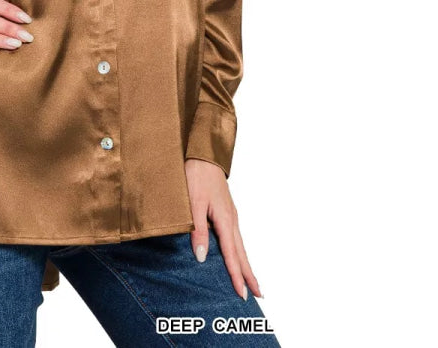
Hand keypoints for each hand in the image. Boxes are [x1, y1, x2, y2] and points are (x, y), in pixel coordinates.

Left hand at [184, 158, 263, 300]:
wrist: (202, 154)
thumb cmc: (196, 175)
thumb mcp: (193, 203)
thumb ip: (197, 230)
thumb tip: (202, 257)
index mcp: (225, 220)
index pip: (232, 254)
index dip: (236, 275)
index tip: (242, 293)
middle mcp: (231, 219)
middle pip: (241, 252)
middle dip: (248, 274)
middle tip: (257, 295)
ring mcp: (230, 214)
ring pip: (239, 245)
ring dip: (244, 263)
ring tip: (250, 280)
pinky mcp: (225, 210)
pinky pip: (234, 236)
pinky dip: (238, 250)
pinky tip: (235, 254)